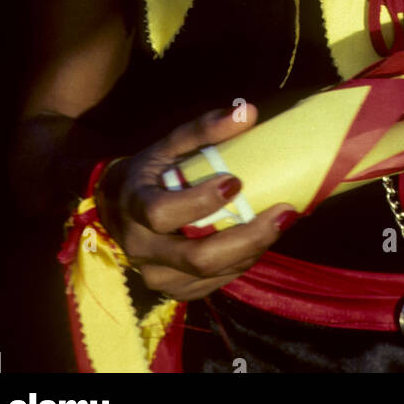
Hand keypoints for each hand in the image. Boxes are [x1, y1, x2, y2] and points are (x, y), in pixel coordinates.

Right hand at [95, 106, 296, 301]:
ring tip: (281, 222)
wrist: (119, 207)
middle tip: (284, 212)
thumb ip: (205, 129)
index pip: (162, 213)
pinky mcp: (173, 290)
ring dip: (252, 250)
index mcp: (134, 206)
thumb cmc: (151, 170)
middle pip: (197, 258)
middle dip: (247, 238)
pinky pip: (213, 284)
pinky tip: (261, 240)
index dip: (200, 202)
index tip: (236, 182)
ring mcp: (156, 275)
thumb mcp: (170, 145)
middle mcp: (141, 248)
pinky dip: (241, 263)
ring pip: (210, 275)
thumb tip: (249, 113)